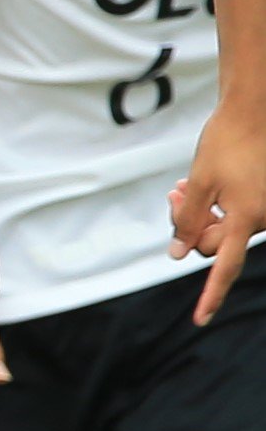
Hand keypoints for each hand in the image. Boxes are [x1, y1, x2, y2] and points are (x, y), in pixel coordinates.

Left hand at [172, 100, 265, 318]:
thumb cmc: (226, 143)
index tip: (200, 319)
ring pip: (222, 228)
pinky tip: (193, 186)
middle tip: (173, 196)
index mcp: (247, 217)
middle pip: (214, 243)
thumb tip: (178, 254)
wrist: (253, 112)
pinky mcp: (264, 198)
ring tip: (180, 188)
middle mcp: (261, 218)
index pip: (224, 266)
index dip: (211, 295)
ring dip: (199, 214)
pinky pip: (234, 215)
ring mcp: (265, 209)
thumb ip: (187, 220)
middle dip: (190, 228)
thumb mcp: (198, 182)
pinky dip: (214, 206)